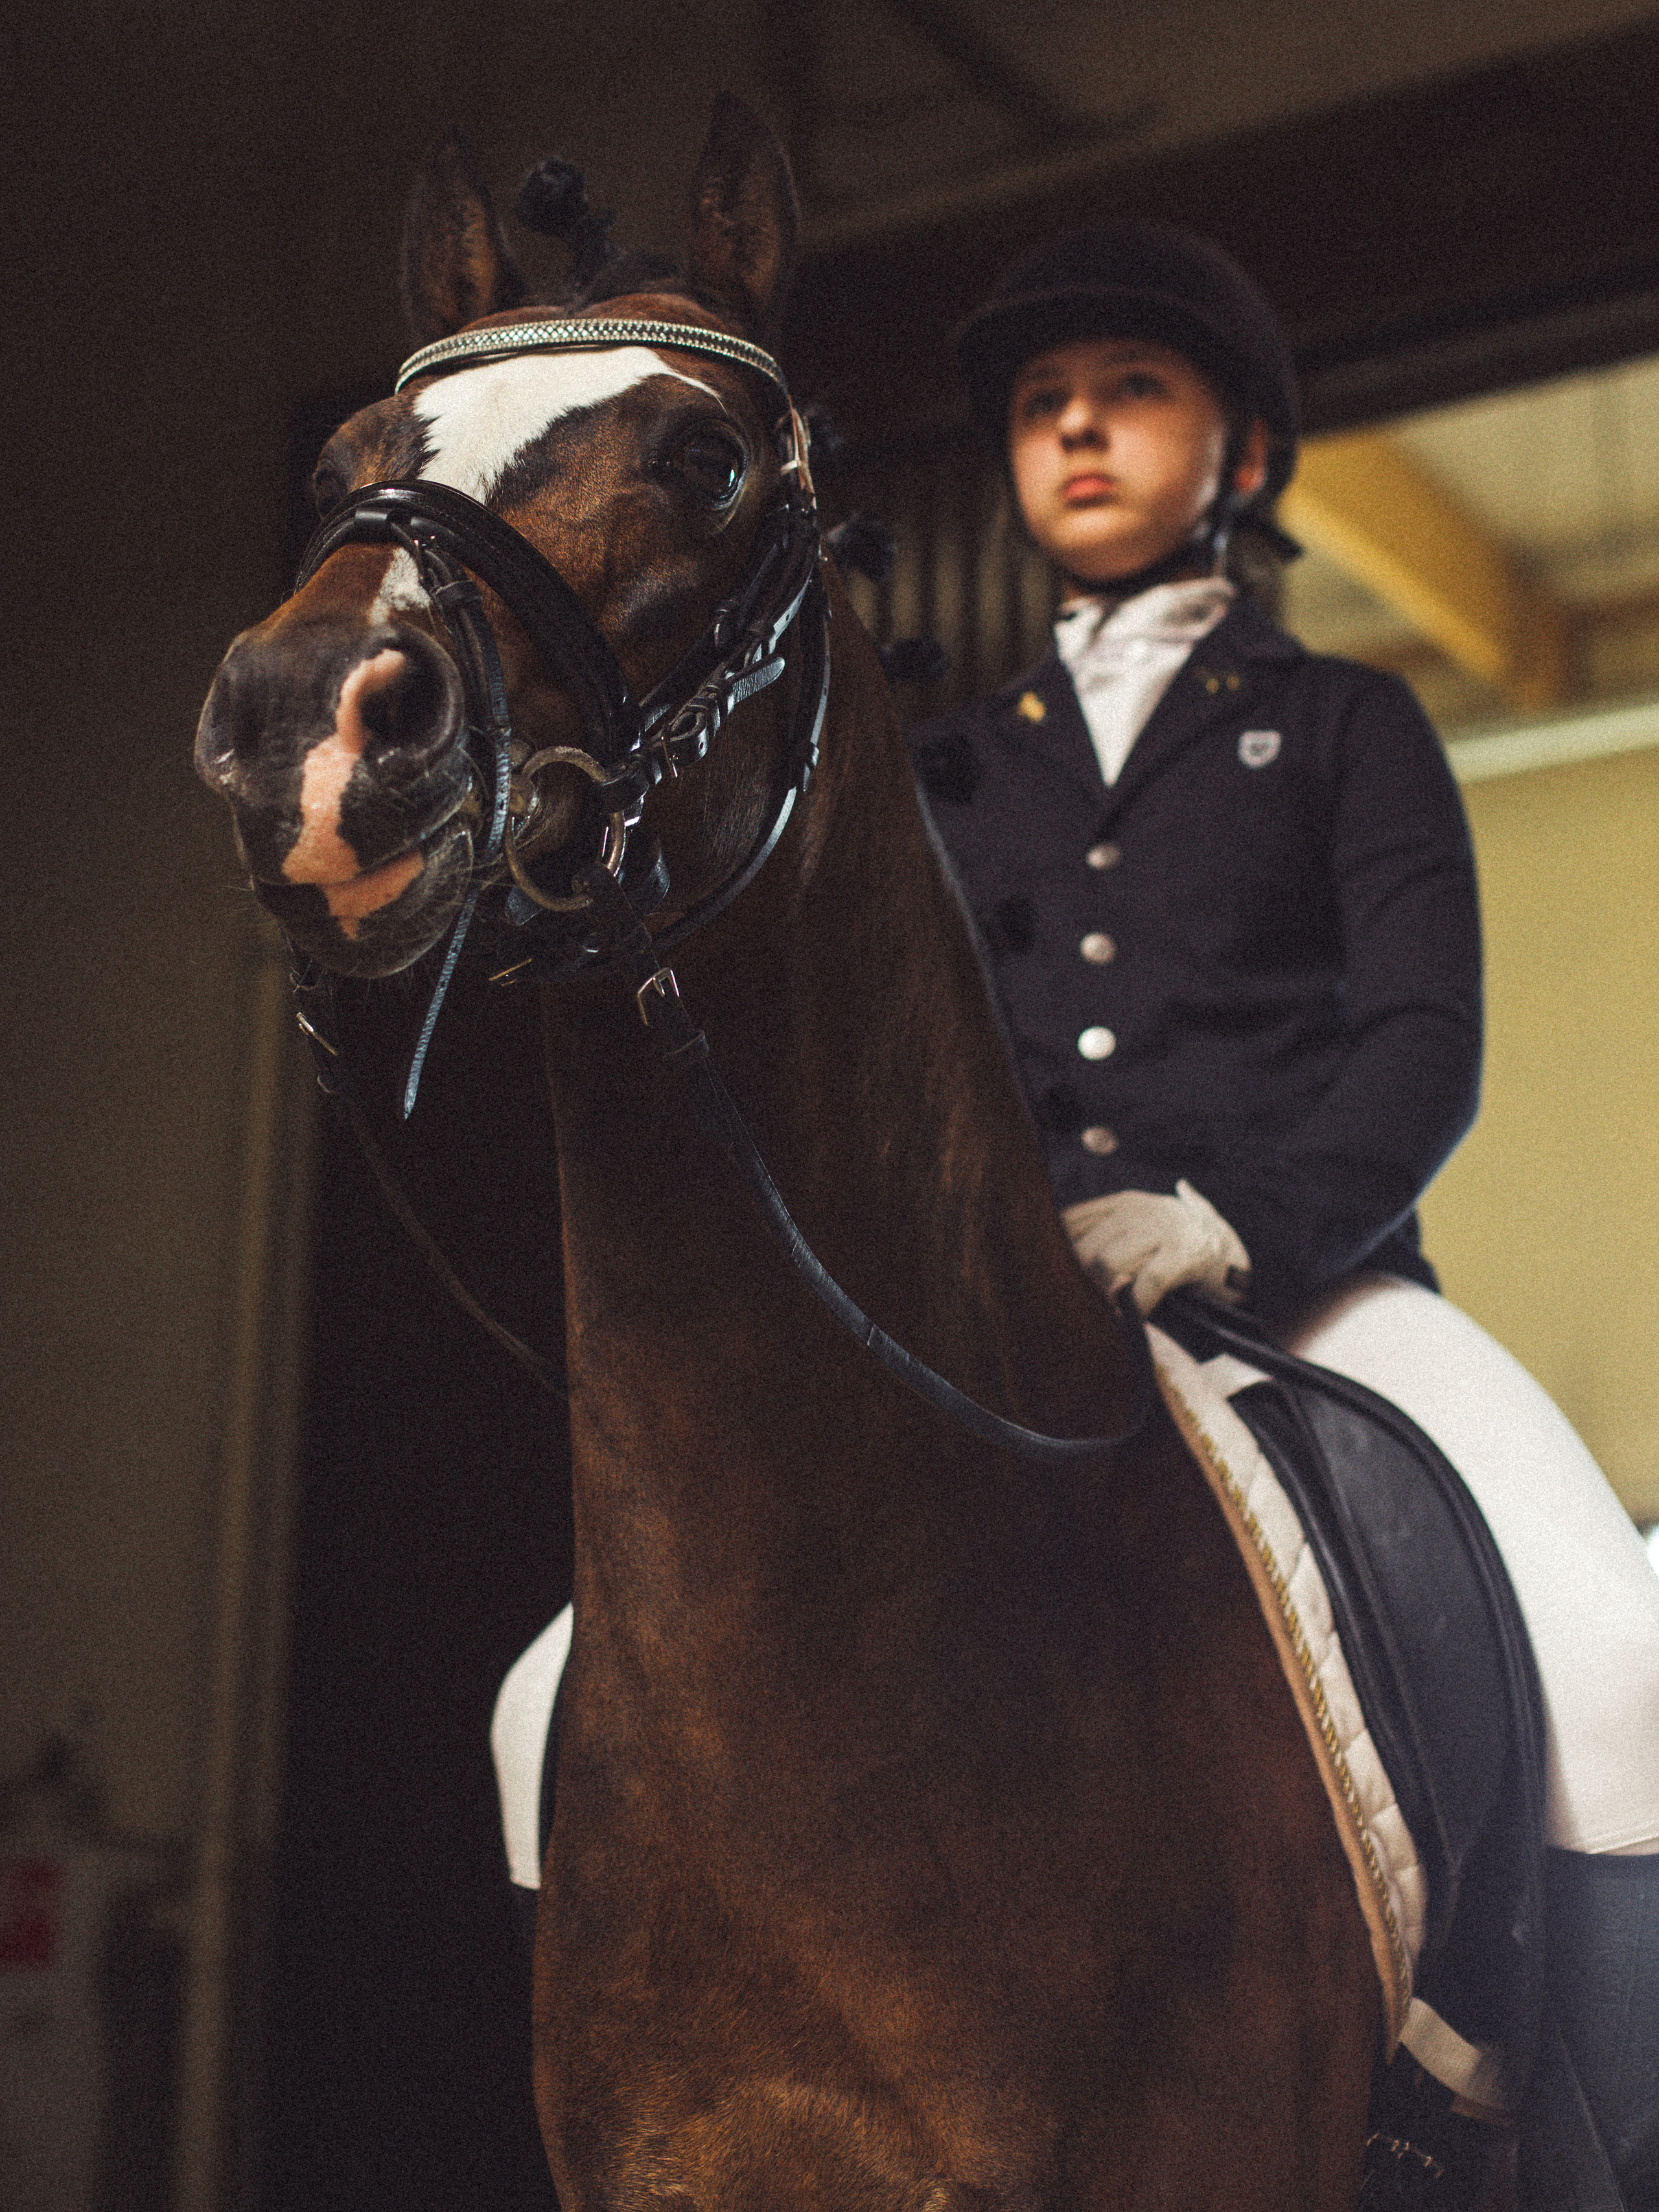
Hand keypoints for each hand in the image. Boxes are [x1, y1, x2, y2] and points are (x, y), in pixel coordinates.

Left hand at [1062, 1180, 1250, 1315]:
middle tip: (1083, 1306)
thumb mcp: (1142, 1228)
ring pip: (1107, 1263)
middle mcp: (1139, 1212)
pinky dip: (1137, 1307)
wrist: (1235, 1255)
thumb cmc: (1177, 1247)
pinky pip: (1147, 1283)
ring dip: (1104, 1294)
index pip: (1071, 1221)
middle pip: (1083, 1247)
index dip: (1058, 1252)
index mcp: (1123, 1203)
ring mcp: (1162, 1231)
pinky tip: (1135, 1320)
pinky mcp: (1184, 1256)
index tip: (1057, 1279)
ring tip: (1108, 1313)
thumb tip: (1059, 1242)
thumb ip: (1106, 1230)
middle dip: (1079, 1281)